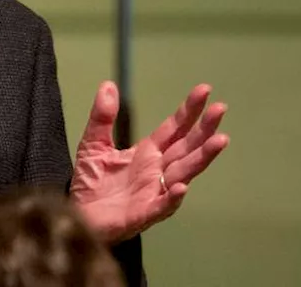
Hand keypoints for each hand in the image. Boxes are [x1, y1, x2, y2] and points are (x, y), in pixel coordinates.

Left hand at [71, 82, 228, 242]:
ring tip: (220, 140)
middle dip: (204, 129)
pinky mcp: (144, 213)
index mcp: (148, 153)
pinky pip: (162, 205)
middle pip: (186, 147)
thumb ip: (102, 117)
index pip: (174, 128)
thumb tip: (107, 85)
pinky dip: (172, 197)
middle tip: (220, 108)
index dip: (189, 111)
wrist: (79, 216)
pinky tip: (181, 186)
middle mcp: (158, 171)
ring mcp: (155, 192)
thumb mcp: (93, 144)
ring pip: (183, 172)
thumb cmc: (91, 183)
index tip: (204, 90)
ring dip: (202, 157)